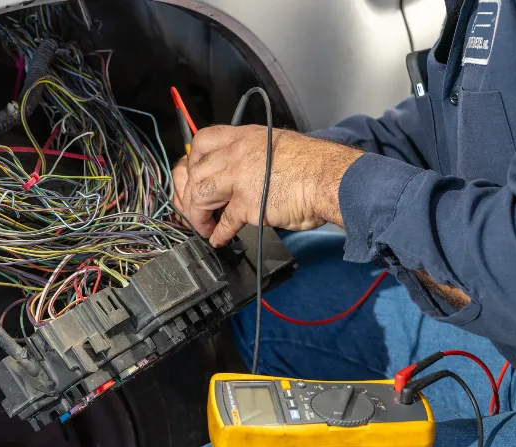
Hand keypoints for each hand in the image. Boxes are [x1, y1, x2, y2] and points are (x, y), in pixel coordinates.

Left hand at [172, 125, 363, 246]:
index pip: (202, 142)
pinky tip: (219, 239)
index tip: (191, 177)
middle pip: (194, 171)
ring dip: (197, 215)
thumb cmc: (312, 165)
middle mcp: (237, 153)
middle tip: (190, 209)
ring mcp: (240, 177)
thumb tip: (236, 176)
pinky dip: (217, 234)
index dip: (191, 162)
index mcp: (243, 137)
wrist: (330, 178)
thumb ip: (251, 157)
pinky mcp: (247, 203)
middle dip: (186, 193)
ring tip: (204, 227)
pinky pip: (223, 221)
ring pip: (199, 194)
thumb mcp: (273, 148)